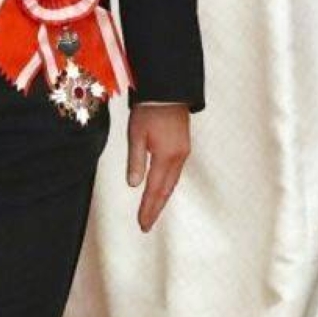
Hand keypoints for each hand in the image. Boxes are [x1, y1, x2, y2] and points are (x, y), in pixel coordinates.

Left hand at [126, 103, 190, 231]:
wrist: (168, 91)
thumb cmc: (149, 110)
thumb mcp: (136, 134)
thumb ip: (135, 161)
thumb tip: (134, 185)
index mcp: (166, 157)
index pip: (154, 189)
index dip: (148, 208)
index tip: (142, 224)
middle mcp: (178, 158)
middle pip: (166, 190)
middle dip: (155, 208)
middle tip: (146, 225)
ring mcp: (183, 153)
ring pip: (172, 183)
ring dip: (162, 199)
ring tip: (152, 212)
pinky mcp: (183, 147)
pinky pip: (176, 173)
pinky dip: (168, 186)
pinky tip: (162, 189)